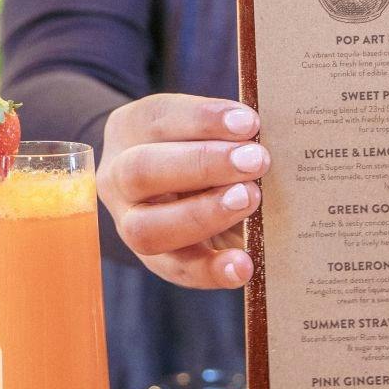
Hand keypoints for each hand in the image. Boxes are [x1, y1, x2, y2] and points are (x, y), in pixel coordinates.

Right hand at [97, 93, 266, 289]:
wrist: (179, 188)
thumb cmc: (199, 148)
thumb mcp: (202, 131)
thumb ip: (226, 133)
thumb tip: (271, 137)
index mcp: (129, 129)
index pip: (157, 118)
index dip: (202, 119)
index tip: (249, 122)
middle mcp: (117, 177)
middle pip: (141, 170)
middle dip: (203, 164)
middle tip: (256, 160)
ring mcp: (128, 224)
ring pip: (147, 228)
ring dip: (204, 214)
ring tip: (251, 200)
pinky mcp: (154, 261)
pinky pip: (176, 270)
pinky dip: (211, 270)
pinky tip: (244, 265)